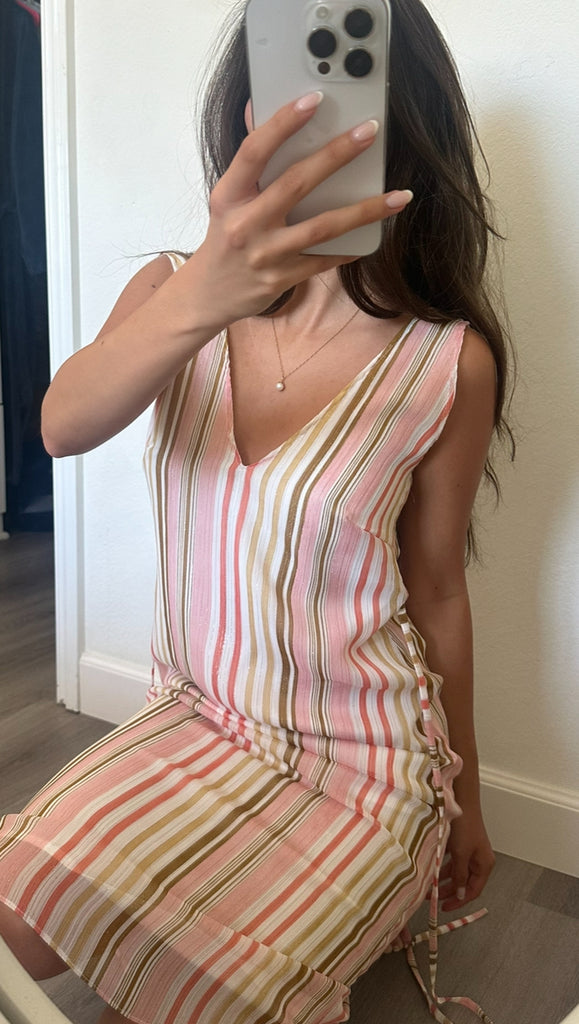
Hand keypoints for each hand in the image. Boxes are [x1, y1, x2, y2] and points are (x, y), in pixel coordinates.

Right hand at [184, 92, 412, 328]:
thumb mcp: (228, 200)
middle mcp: (246, 224)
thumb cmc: (224, 239)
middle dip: (337, 154)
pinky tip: (376, 232)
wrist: (209, 294)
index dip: (283, 123)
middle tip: (370, 132)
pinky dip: (352, 246)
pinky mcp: (282, 278)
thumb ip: (248, 161)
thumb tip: (255, 108)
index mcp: (229, 196)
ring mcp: (266, 254)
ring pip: (322, 227)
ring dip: (365, 210)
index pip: (254, 152)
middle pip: (297, 183)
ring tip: (398, 195)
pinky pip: (325, 259)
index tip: (314, 99)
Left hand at [428, 806, 495, 912]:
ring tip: (428, 886)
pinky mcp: (460, 844)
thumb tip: (460, 893)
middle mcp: (478, 859)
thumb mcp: (461, 854)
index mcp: (484, 864)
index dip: (459, 901)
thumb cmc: (465, 826)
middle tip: (433, 899)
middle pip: (464, 882)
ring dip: (442, 880)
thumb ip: (460, 875)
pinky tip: (430, 870)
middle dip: (448, 891)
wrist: (461, 801)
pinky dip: (441, 867)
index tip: (445, 907)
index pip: (473, 891)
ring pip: (455, 872)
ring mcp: (469, 851)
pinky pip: (451, 861)